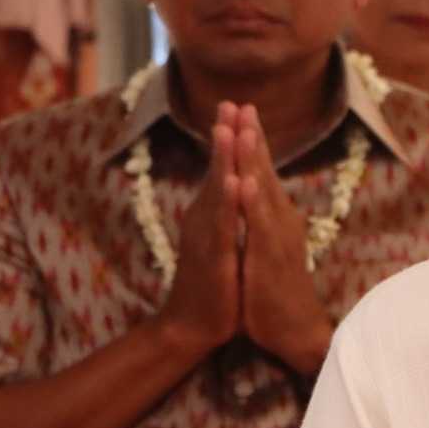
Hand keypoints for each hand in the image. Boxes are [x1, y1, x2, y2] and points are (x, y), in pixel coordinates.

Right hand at [155, 107, 241, 356]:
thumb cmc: (211, 284)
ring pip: (216, 191)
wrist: (191, 326)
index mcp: (211, 214)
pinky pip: (221, 225)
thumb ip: (225, 215)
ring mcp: (206, 236)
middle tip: (231, 102)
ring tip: (227, 128)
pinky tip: (231, 181)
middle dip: (225, 135)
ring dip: (222, 159)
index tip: (237, 106)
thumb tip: (232, 188)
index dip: (229, 138)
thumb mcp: (221, 242)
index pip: (222, 168)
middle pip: (216, 169)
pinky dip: (225, 202)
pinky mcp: (212, 256)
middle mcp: (204, 218)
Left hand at [231, 105, 332, 377]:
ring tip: (243, 128)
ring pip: (264, 191)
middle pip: (265, 172)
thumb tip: (251, 197)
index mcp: (275, 218)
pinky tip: (246, 181)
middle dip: (252, 137)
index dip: (251, 142)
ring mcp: (278, 238)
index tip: (239, 111)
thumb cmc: (275, 293)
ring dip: (253, 159)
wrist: (295, 332)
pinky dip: (253, 202)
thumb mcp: (264, 249)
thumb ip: (259, 222)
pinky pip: (260, 226)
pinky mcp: (271, 259)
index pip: (261, 172)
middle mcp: (281, 221)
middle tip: (242, 103)